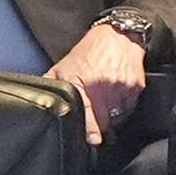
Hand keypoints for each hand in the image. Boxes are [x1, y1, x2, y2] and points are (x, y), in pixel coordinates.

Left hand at [45, 25, 146, 145]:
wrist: (117, 36)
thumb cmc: (88, 51)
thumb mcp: (64, 65)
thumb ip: (52, 82)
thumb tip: (39, 97)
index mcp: (81, 81)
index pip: (86, 112)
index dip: (90, 129)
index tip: (92, 139)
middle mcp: (102, 86)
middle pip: (104, 120)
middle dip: (99, 124)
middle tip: (95, 121)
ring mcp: (121, 87)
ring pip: (117, 117)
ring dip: (111, 116)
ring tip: (105, 102)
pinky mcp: (135, 87)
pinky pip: (129, 108)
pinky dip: (123, 107)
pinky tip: (116, 96)